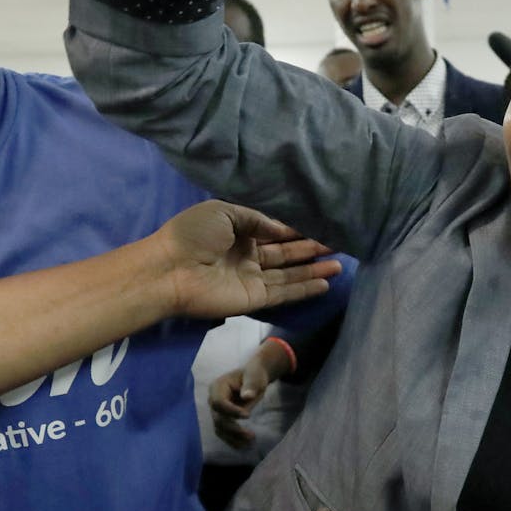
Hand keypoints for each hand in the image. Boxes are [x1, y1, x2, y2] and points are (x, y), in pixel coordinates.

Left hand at [157, 201, 339, 319]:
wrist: (170, 269)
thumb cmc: (192, 235)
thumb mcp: (224, 212)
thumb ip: (257, 219)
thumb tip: (283, 230)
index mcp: (239, 233)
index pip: (275, 232)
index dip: (297, 230)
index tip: (322, 225)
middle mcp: (248, 256)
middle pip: (287, 254)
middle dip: (312, 249)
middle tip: (339, 244)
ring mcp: (252, 279)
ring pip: (290, 274)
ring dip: (314, 270)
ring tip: (340, 265)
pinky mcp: (254, 299)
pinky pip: (284, 293)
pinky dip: (305, 289)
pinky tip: (325, 283)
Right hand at [207, 339, 292, 448]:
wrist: (253, 378)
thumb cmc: (253, 374)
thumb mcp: (255, 376)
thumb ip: (251, 385)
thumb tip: (246, 396)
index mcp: (218, 387)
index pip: (218, 402)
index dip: (231, 411)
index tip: (248, 415)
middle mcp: (213, 400)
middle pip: (218, 418)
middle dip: (234, 429)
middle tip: (251, 435)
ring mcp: (216, 411)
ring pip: (220, 429)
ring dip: (233, 438)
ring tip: (250, 441)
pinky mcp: (222, 420)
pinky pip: (223, 433)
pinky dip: (233, 441)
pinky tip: (245, 446)